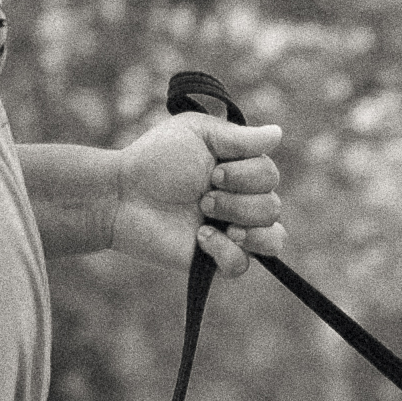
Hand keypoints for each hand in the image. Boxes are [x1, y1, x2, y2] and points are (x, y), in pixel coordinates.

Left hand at [106, 110, 285, 274]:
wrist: (122, 195)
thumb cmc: (156, 160)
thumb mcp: (199, 134)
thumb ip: (241, 138)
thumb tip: (279, 134)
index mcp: (240, 172)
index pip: (271, 177)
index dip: (247, 176)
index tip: (213, 171)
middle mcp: (242, 203)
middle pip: (273, 207)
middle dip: (238, 200)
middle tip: (203, 195)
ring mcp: (232, 234)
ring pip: (271, 239)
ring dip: (240, 222)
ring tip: (205, 215)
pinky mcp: (216, 262)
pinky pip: (243, 266)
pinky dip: (225, 251)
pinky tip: (200, 237)